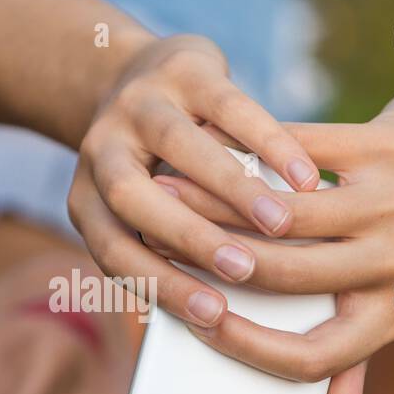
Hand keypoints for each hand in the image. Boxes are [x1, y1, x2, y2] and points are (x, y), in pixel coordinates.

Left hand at [67, 34, 321, 328]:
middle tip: (243, 271)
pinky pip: (227, 105)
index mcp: (87, 201)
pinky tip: (305, 175)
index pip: (113, 252)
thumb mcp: (148, 216)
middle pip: (133, 200)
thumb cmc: (160, 176)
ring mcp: (138, 104)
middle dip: (189, 239)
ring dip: (233, 189)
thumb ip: (174, 265)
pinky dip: (268, 141)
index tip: (215, 316)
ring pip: (180, 147)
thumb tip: (230, 325)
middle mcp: (101, 151)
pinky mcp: (183, 68)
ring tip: (282, 226)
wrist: (140, 76)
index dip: (162, 286)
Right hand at [144, 88, 393, 393]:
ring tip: (172, 194)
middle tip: (162, 244)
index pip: (316, 358)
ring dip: (218, 202)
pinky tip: (213, 150)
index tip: (199, 325)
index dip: (250, 350)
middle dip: (213, 261)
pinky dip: (251, 152)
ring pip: (285, 214)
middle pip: (289, 276)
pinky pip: (302, 153)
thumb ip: (357, 356)